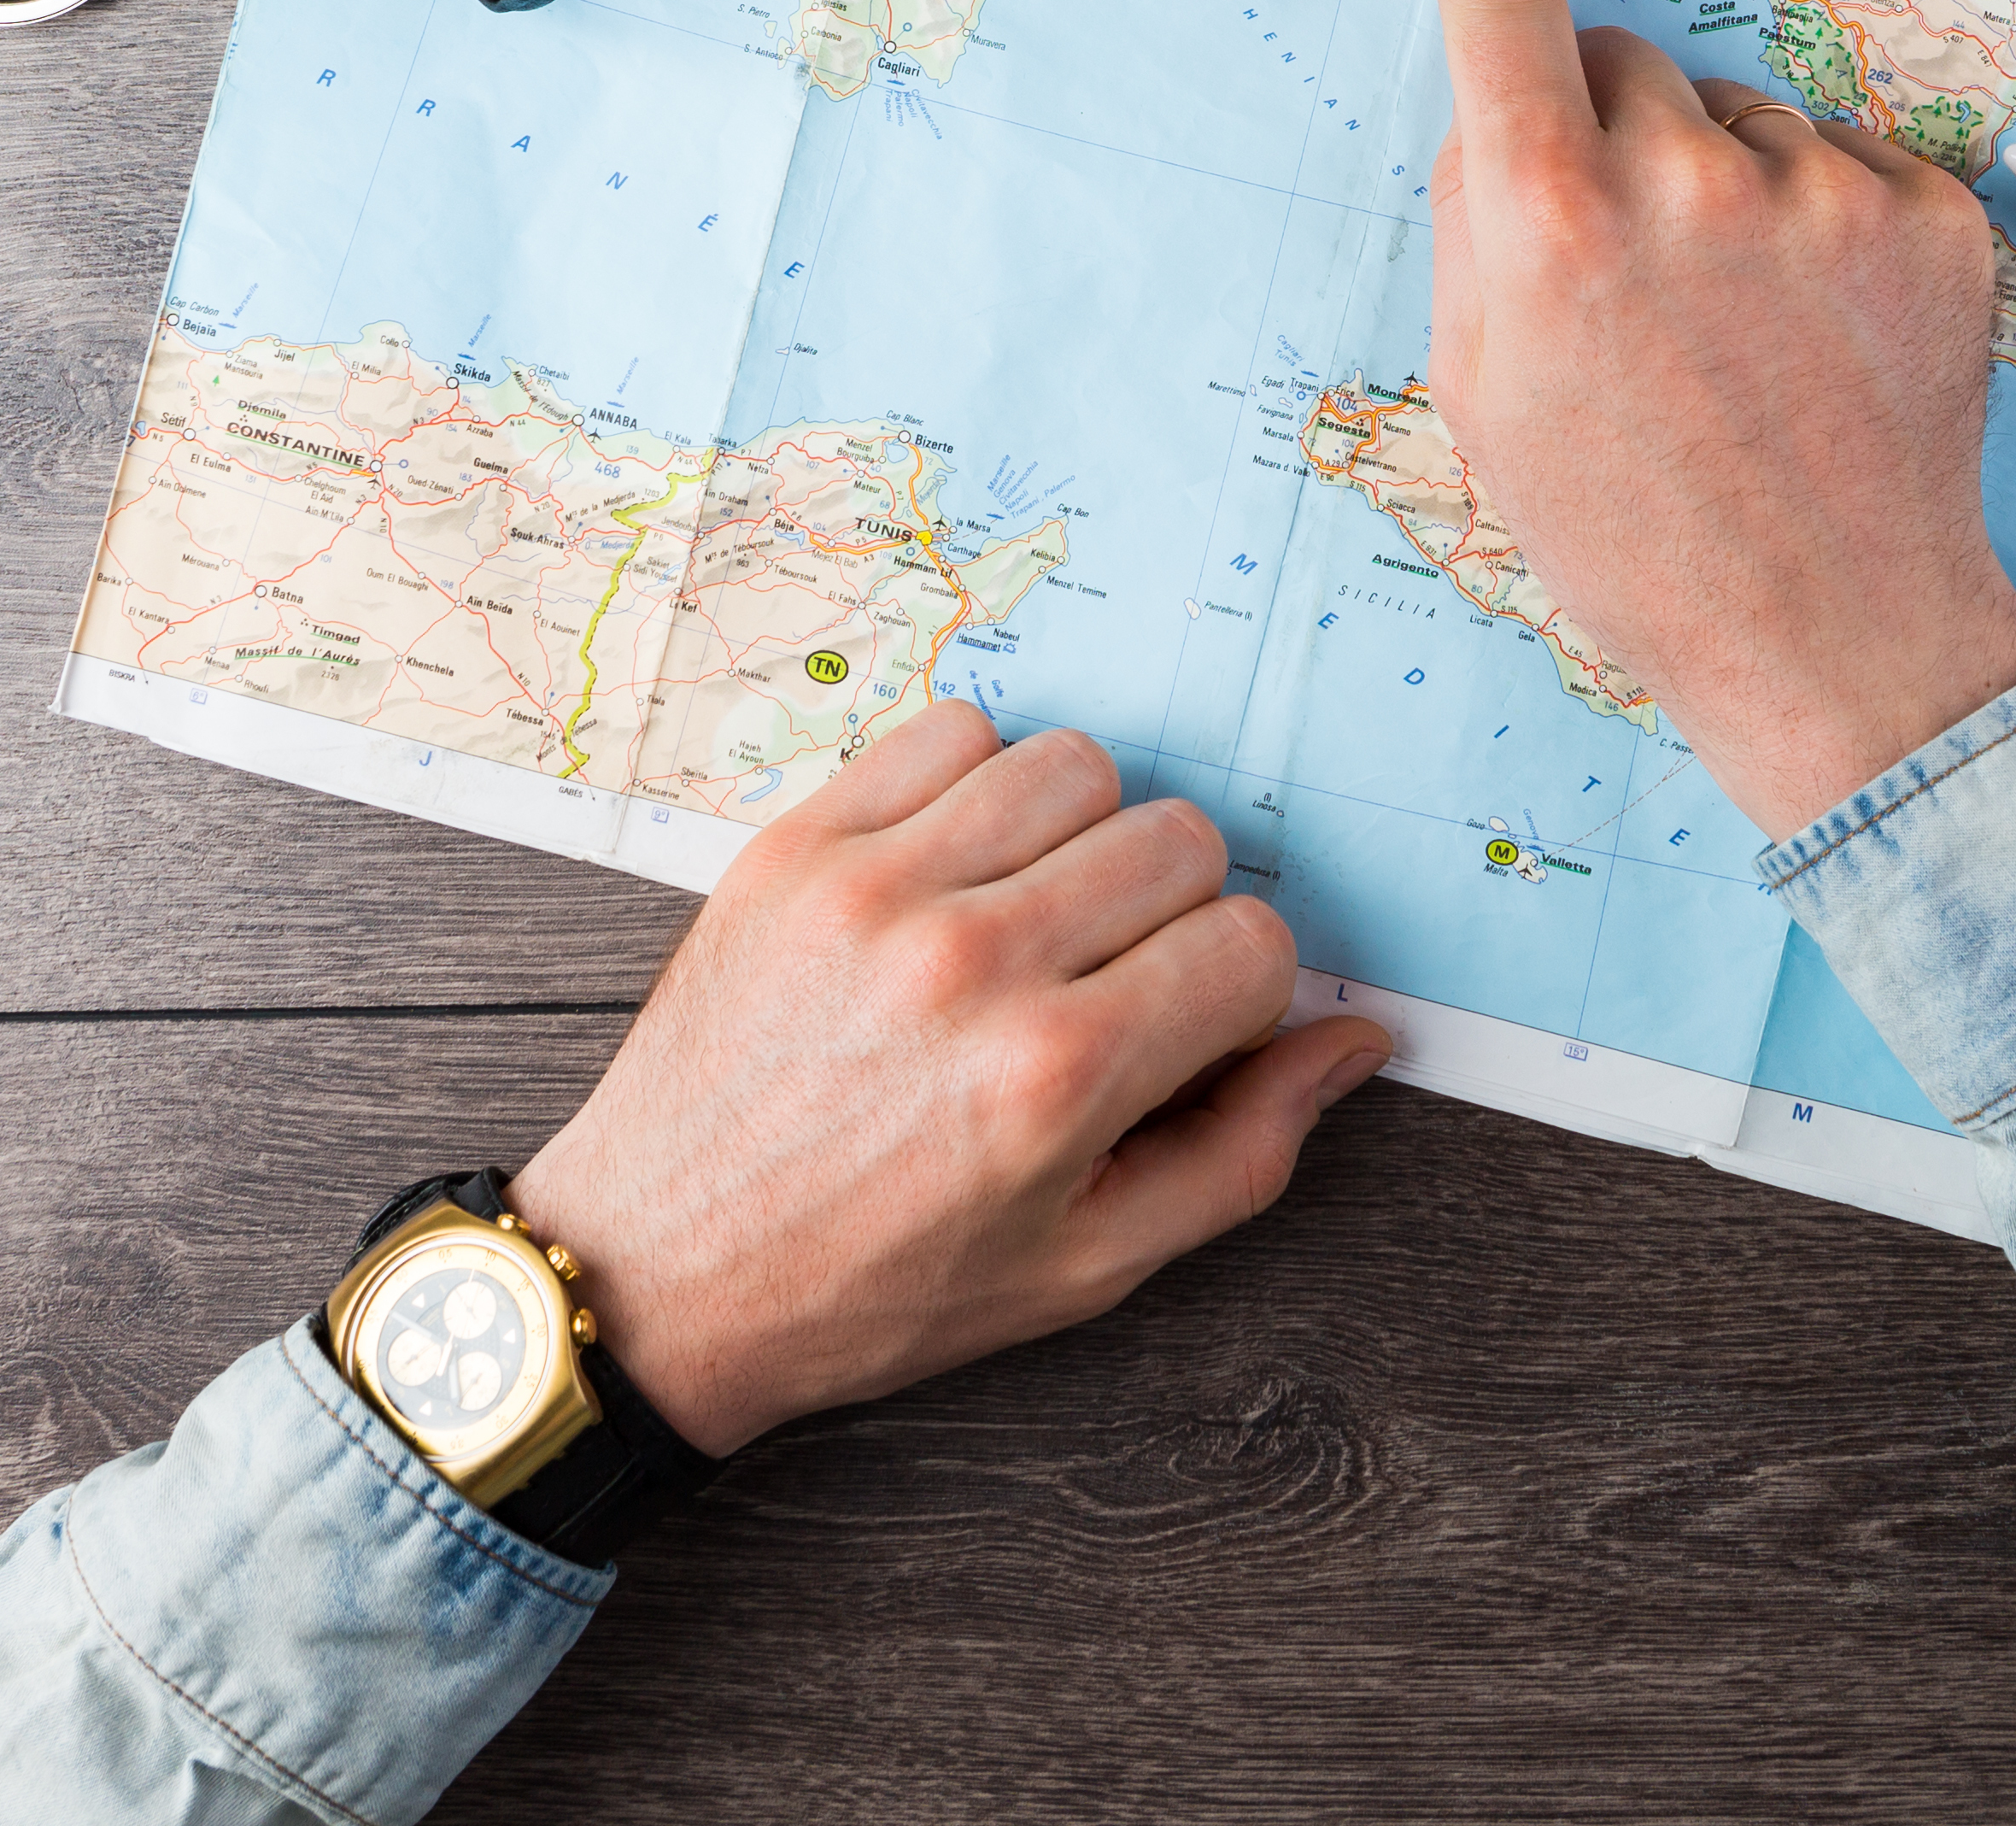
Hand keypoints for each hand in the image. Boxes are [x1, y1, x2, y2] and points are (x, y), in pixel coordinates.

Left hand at [503, 701, 1388, 1457]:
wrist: (660, 1272)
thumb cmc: (877, 1285)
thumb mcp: (1086, 1268)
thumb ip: (1242, 1152)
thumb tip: (1355, 1041)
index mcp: (1058, 1078)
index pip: (1251, 943)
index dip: (1244, 992)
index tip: (1188, 1030)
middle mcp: (973, 965)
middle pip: (1179, 839)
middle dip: (1177, 911)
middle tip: (1112, 981)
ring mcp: (877, 889)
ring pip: (1076, 764)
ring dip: (1084, 833)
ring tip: (1037, 914)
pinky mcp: (798, 845)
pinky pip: (951, 731)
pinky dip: (978, 784)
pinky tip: (958, 868)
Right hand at [1421, 0, 2015, 840]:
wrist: (1833, 637)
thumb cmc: (1637, 534)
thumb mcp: (1484, 391)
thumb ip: (1475, 224)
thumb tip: (1499, 107)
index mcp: (1551, 224)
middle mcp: (1687, 184)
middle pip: (1623, 68)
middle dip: (1611, 138)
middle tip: (1635, 284)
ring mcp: (1821, 195)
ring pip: (1741, 120)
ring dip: (1729, 191)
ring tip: (1744, 335)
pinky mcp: (1930, 215)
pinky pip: (1849, 160)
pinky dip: (1831, 226)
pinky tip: (1822, 333)